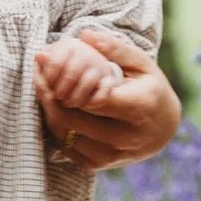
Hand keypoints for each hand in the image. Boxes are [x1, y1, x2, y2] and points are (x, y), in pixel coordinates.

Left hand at [34, 27, 180, 171]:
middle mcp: (125, 137)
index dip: (63, 80)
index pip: (91, 97)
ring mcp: (111, 155)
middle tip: (37, 72)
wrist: (163, 129)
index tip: (47, 62)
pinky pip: (64, 146)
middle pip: (70, 116)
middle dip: (47, 92)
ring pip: (63, 132)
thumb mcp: (141, 63)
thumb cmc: (150, 89)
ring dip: (47, 109)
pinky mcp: (98, 165)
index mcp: (139, 107)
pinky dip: (55, 125)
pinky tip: (54, 106)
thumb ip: (114, 48)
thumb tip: (84, 35)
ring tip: (41, 86)